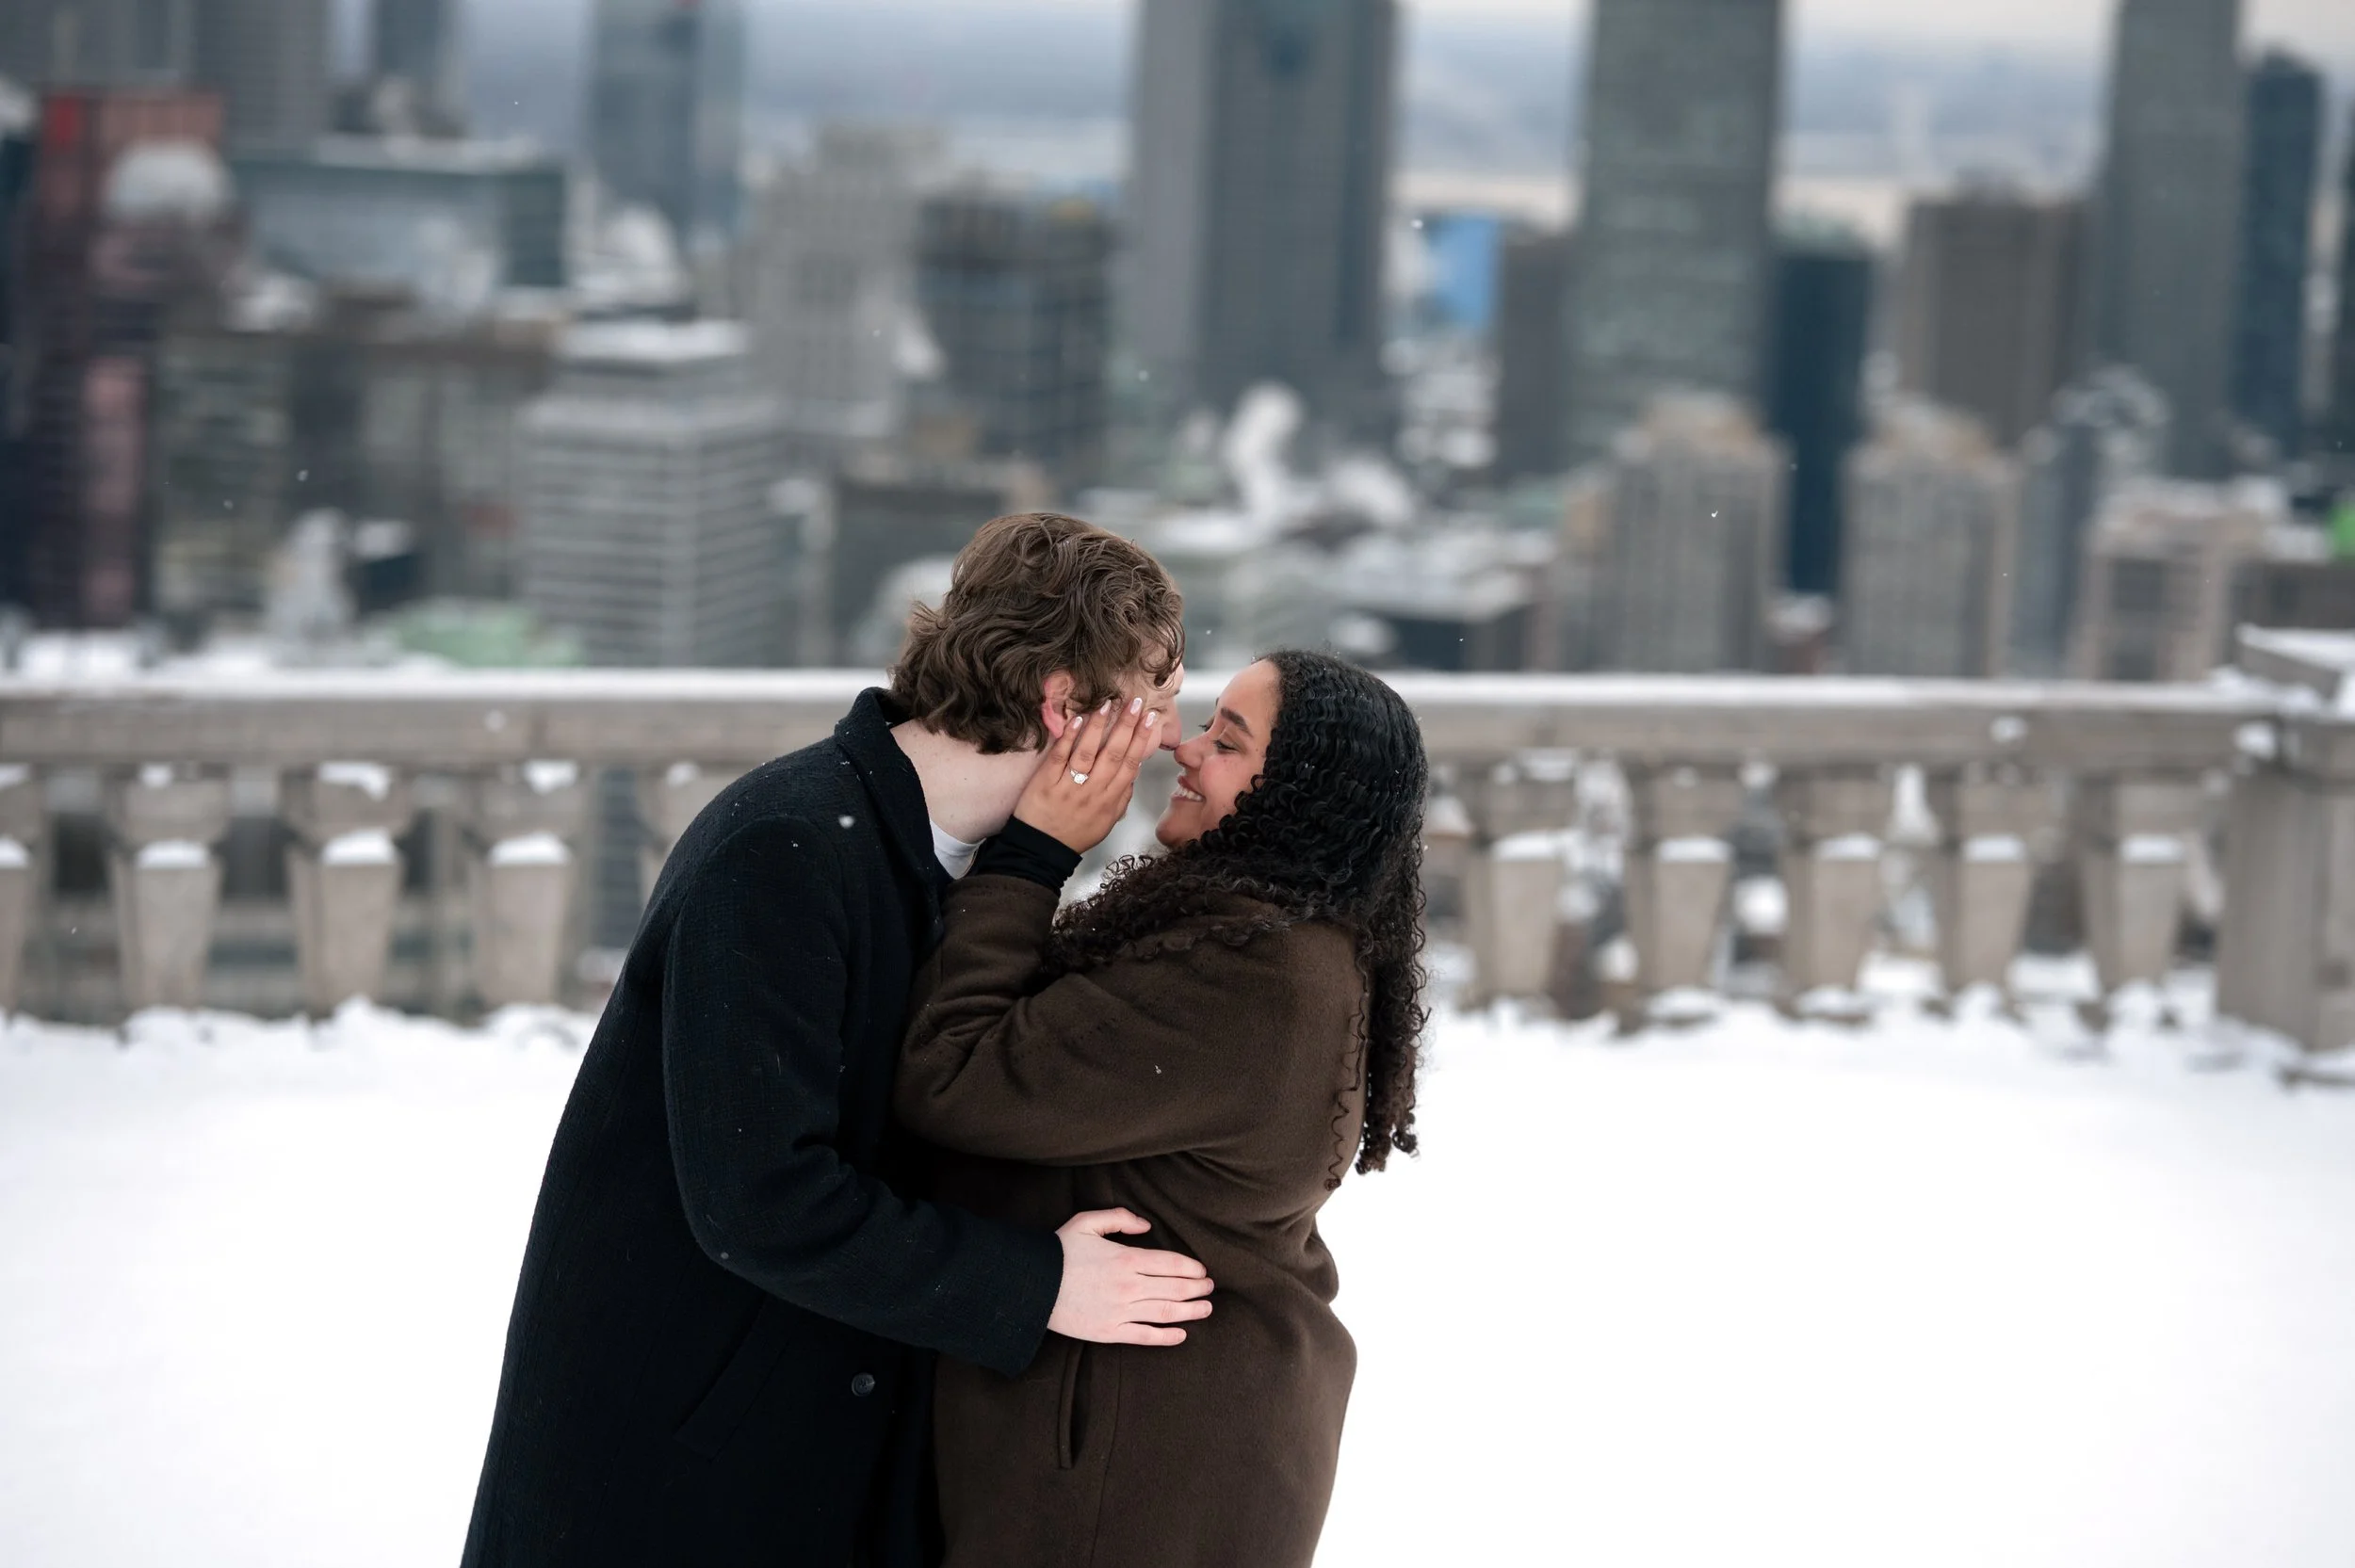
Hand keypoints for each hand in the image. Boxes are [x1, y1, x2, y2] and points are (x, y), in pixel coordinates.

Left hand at [1015, 697, 1162, 853]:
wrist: (1042, 849)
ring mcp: (1070, 787)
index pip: (1131, 764)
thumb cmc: (1075, 834)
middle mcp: (1093, 791)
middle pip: (1114, 754)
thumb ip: (1122, 797)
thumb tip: (1134, 770)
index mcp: (1110, 800)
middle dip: (1127, 725)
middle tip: (1135, 702)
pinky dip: (1069, 738)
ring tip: (1107, 704)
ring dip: (1099, 727)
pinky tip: (1077, 720)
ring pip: (1088, 752)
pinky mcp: (1046, 783)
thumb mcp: (1106, 822)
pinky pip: (1060, 757)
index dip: (1142, 739)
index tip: (1149, 718)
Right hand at [1047, 1208, 1212, 1346]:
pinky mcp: (1109, 1332)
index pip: (1171, 1264)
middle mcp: (1128, 1286)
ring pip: (1165, 1312)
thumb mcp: (1087, 1222)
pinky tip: (1181, 1334)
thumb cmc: (1059, 1251)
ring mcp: (1120, 1312)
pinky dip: (1166, 1336)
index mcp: (1126, 1258)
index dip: (1192, 1268)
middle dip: (1197, 1289)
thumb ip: (1120, 1218)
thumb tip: (1146, 1225)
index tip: (1203, 1271)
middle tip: (1210, 1288)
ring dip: (1190, 1311)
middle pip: (1174, 1288)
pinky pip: (1144, 1336)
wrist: (1030, 1286)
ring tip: (1206, 1309)